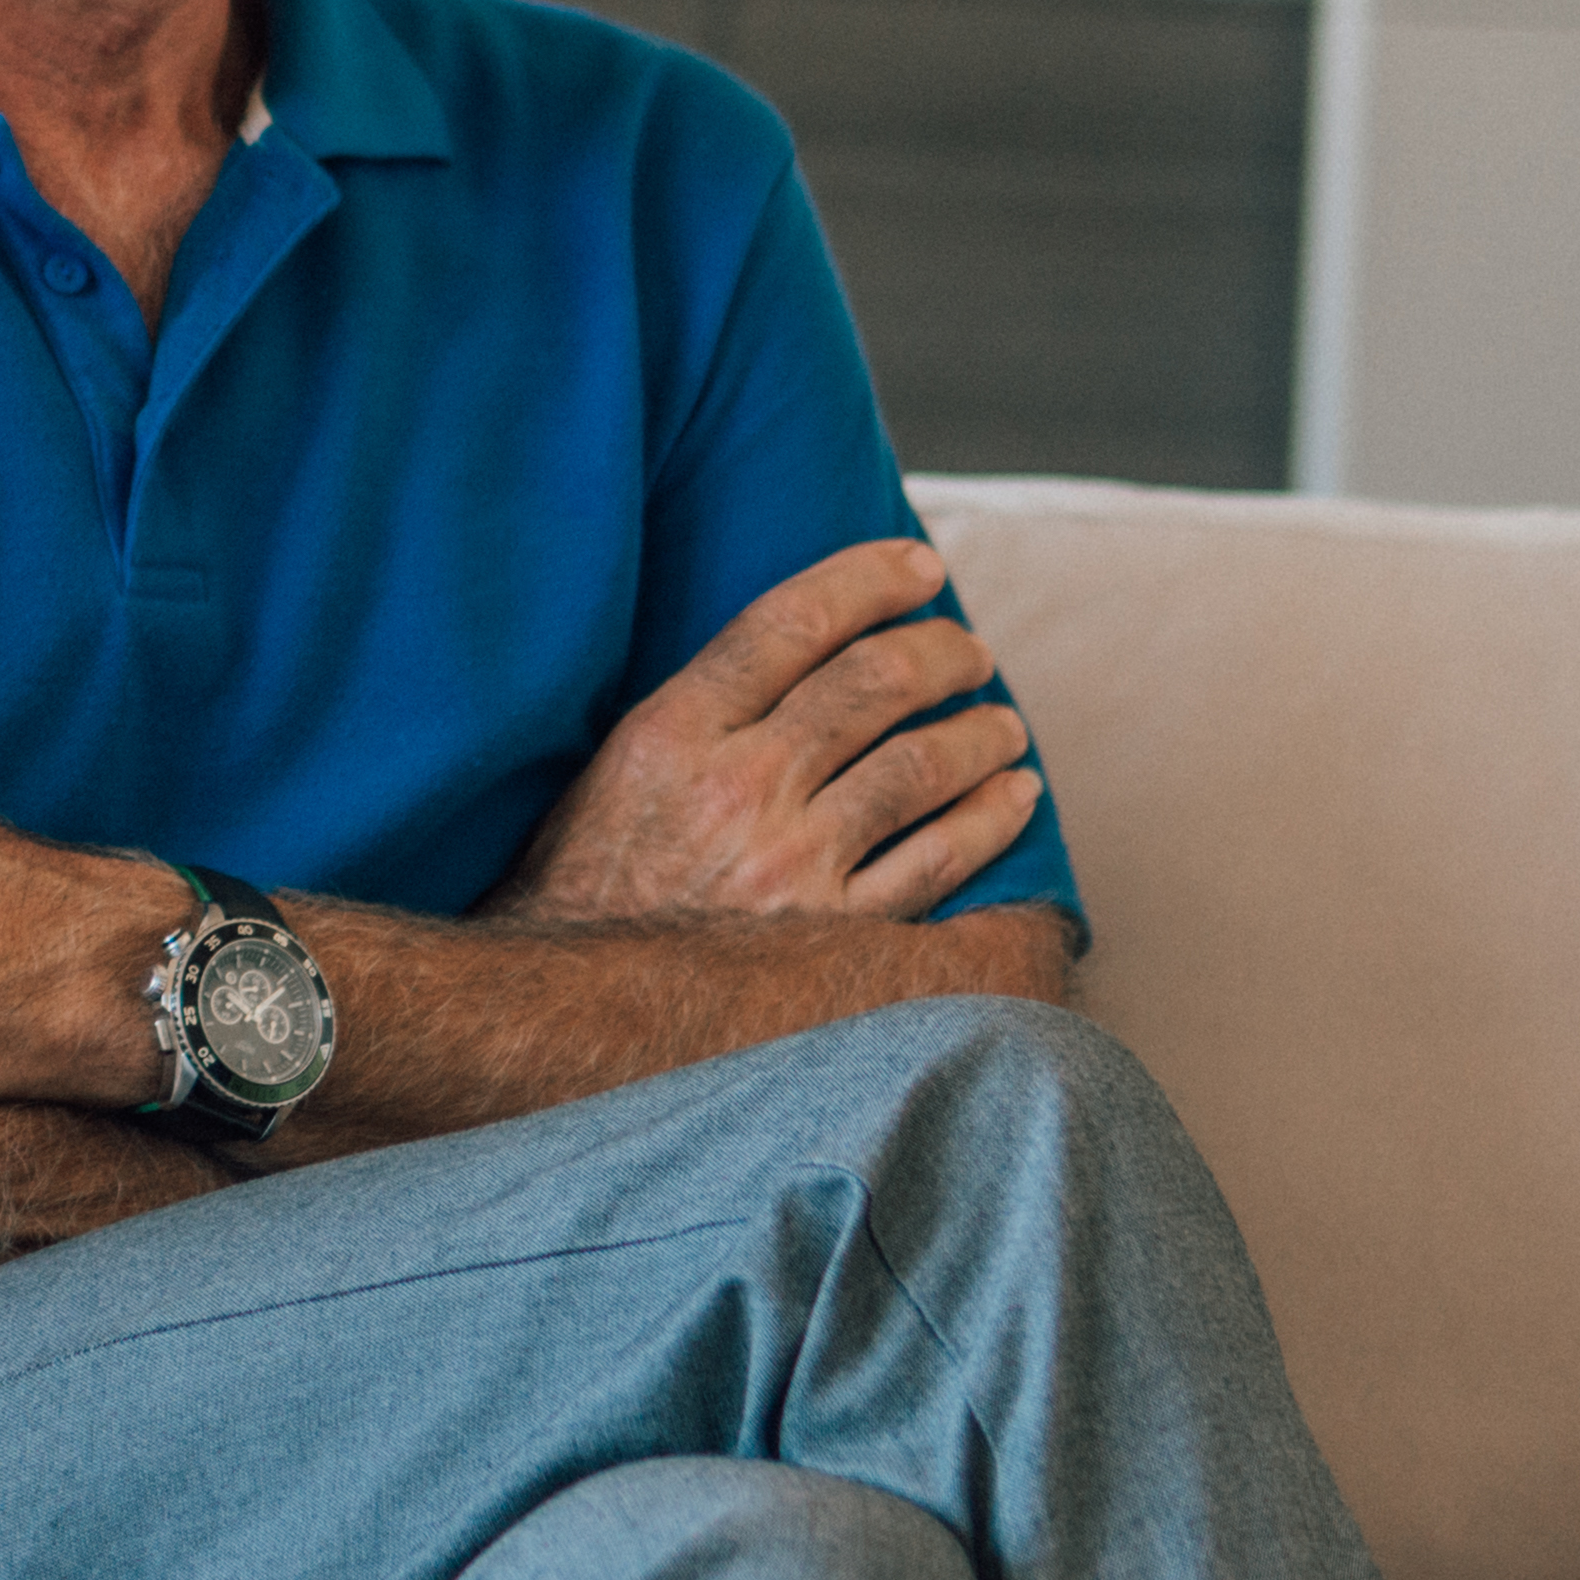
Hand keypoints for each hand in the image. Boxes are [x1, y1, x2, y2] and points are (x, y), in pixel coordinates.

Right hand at [480, 538, 1039, 928]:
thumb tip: (799, 658)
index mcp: (673, 734)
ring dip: (979, 732)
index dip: (868, 579)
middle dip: (940, 652)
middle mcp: (739, 788)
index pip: (790, 622)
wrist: (566, 1012)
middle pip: (872, 684)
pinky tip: (1014, 797)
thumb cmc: (585, 884)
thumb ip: (698, 713)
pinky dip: (990, 819)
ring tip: (1002, 723)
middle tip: (968, 649)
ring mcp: (792, 864)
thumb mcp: (613, 771)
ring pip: (920, 766)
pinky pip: (939, 860)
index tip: (917, 566)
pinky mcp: (834, 934)